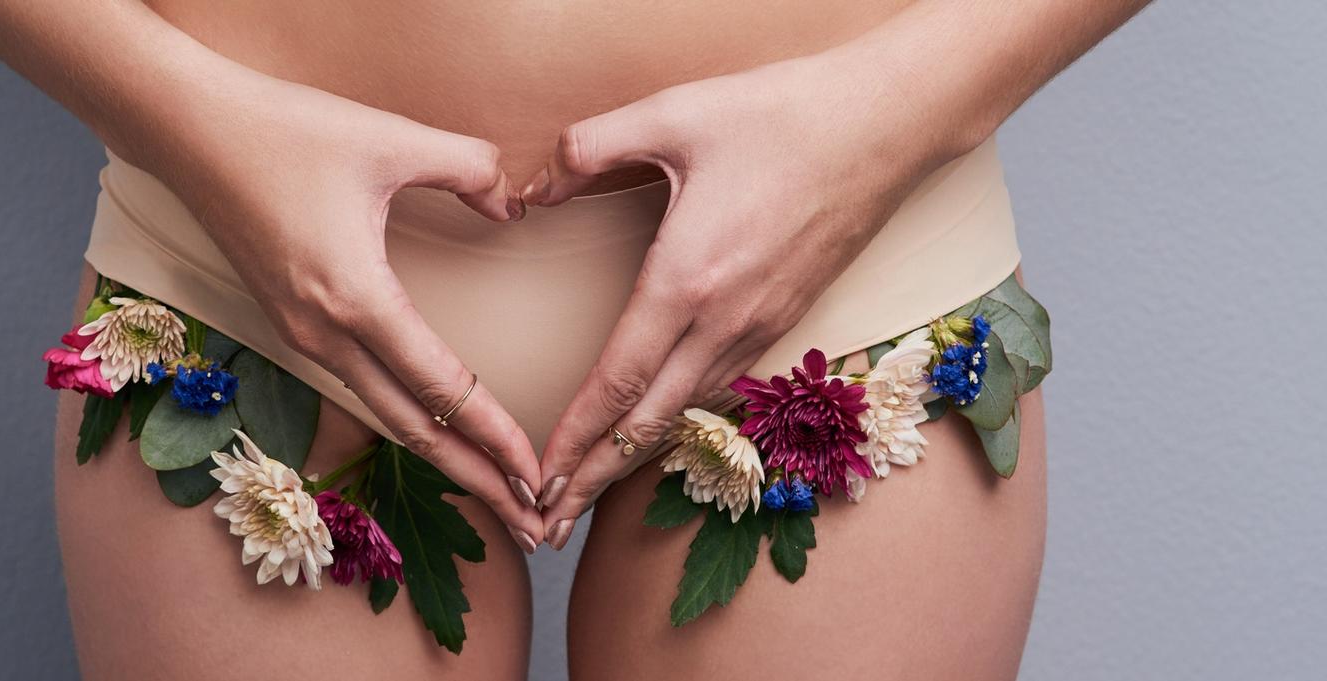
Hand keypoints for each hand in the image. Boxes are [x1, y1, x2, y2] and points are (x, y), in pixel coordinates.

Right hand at [118, 61, 545, 547]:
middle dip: (479, 480)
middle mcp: (325, 334)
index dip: (496, 436)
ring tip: (496, 491)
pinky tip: (438, 431)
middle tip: (534, 525)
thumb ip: (469, 168)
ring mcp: (303, 336)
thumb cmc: (285, 130)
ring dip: (446, 457)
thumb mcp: (390, 139)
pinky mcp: (292, 324)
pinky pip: (362, 389)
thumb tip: (514, 202)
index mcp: (355, 298)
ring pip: (387, 416)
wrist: (188, 131)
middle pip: (415, 429)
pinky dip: (409, 421)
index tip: (539, 478)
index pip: (442, 387)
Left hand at [527, 53, 967, 546]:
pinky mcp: (785, 316)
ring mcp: (762, 325)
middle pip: (648, 424)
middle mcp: (724, 321)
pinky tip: (658, 427)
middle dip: (592, 479)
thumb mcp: (672, 113)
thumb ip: (589, 147)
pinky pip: (721, 386)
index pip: (615, 384)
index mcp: (687, 281)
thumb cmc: (781, 113)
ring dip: (635, 457)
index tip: (536, 481)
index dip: (572, 440)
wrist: (887, 122)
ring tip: (591, 488)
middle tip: (546, 522)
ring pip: (687, 413)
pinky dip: (680, 421)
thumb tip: (532, 187)